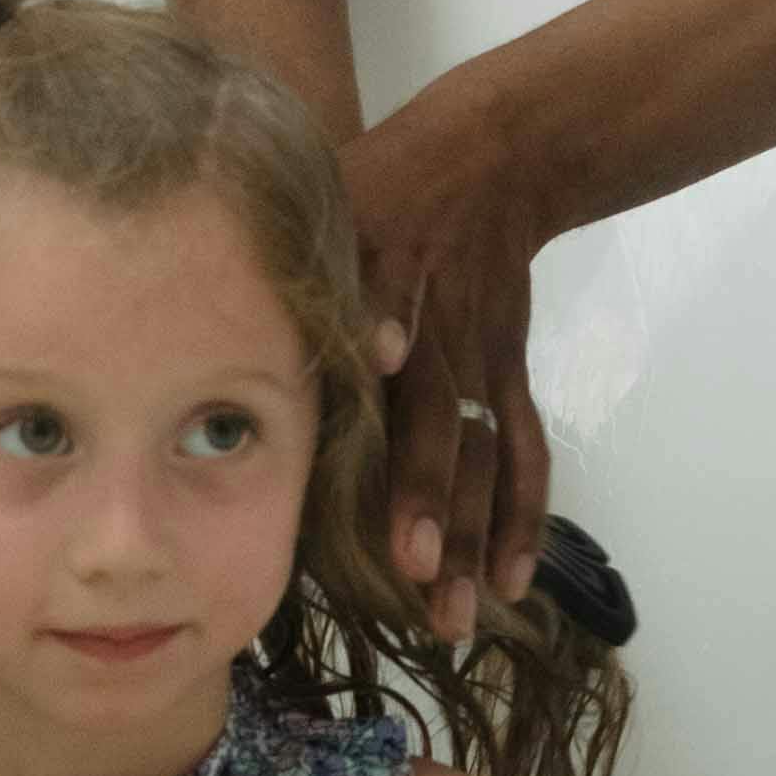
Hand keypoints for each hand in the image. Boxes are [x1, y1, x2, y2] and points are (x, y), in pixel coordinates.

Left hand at [334, 87, 553, 642]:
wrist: (489, 159)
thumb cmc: (378, 187)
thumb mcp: (330, 201)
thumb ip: (292, 267)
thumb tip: (250, 330)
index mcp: (385, 294)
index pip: (386, 369)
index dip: (387, 429)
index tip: (377, 486)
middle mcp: (438, 337)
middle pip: (441, 427)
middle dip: (433, 502)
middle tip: (417, 577)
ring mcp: (482, 359)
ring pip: (485, 456)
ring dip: (479, 535)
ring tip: (459, 616)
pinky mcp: (508, 371)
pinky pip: (523, 449)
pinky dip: (525, 515)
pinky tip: (513, 581)